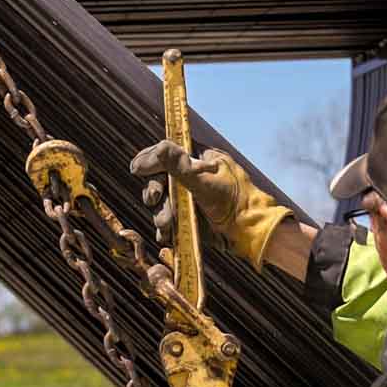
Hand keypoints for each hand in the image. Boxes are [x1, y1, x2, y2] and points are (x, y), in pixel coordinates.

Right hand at [129, 140, 290, 271]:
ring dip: (160, 214)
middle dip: (155, 192)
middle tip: (156, 199)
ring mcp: (189, 199)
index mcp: (199, 160)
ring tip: (168, 225)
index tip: (138, 169)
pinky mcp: (188, 219)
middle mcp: (191, 177)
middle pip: (159, 179)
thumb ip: (177, 165)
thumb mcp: (203, 180)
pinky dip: (164, 229)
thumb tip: (152, 151)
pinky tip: (167, 235)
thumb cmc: (234, 201)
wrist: (249, 234)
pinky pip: (167, 222)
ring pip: (161, 204)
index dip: (150, 161)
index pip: (167, 153)